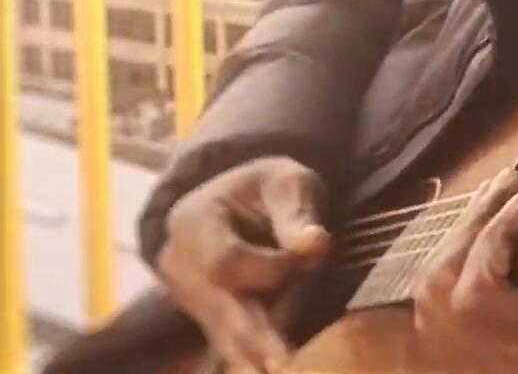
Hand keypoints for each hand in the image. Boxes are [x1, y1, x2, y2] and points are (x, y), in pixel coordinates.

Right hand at [155, 156, 329, 373]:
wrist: (234, 202)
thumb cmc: (264, 189)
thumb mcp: (285, 182)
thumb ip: (297, 212)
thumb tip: (316, 246)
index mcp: (193, 224)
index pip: (225, 262)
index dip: (269, 267)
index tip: (310, 256)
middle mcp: (181, 268)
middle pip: (219, 309)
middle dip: (255, 339)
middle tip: (285, 365)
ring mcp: (191, 299)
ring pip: (224, 335)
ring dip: (255, 357)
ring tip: (284, 371)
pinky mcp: (210, 320)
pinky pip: (229, 345)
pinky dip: (253, 360)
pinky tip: (275, 372)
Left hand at [410, 163, 517, 372]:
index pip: (480, 292)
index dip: (491, 236)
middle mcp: (508, 365)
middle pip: (443, 296)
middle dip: (466, 231)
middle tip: (502, 188)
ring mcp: (487, 370)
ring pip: (429, 309)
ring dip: (450, 249)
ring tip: (487, 209)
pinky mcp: (477, 367)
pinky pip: (435, 321)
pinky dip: (445, 276)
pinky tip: (474, 246)